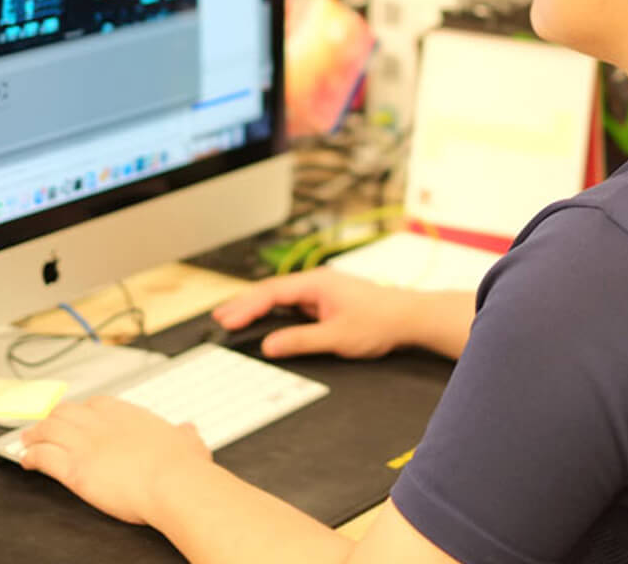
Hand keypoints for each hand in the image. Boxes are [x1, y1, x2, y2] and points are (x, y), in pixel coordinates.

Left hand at [20, 396, 211, 523]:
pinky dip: (31, 457)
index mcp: (128, 415)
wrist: (173, 483)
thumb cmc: (181, 466)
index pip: (96, 403)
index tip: (77, 417)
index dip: (82, 410)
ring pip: (49, 429)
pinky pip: (43, 456)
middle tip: (44, 426)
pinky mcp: (74, 468)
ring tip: (27, 440)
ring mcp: (86, 444)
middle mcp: (103, 424)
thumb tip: (187, 430)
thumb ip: (184, 434)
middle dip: (52, 418)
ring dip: (35, 434)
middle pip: (67, 412)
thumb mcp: (188, 442)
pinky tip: (26, 460)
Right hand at [212, 269, 412, 359]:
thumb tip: (270, 345)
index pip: (272, 293)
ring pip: (281, 297)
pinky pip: (293, 304)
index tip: (226, 321)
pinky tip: (264, 320)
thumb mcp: (337, 337)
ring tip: (232, 318)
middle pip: (271, 291)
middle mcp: (316, 282)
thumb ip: (301, 340)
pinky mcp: (326, 301)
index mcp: (316, 283)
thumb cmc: (380, 321)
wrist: (409, 317)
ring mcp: (321, 291)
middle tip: (218, 318)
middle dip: (244, 304)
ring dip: (258, 307)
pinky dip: (274, 311)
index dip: (246, 307)